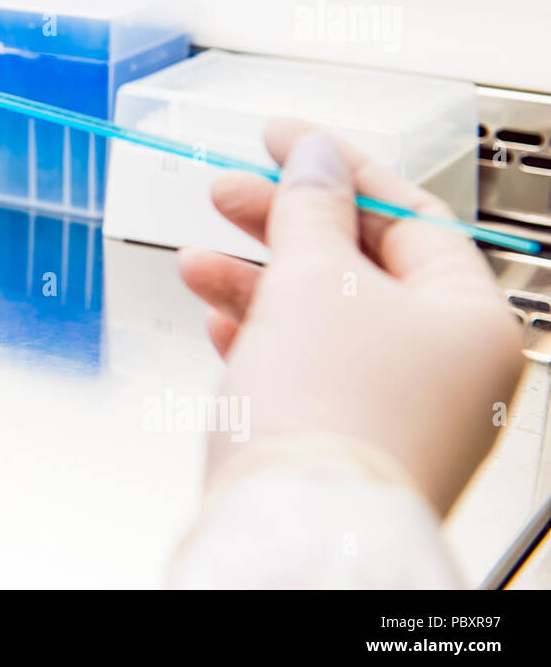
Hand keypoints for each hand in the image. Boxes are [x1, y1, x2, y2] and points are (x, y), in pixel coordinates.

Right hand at [177, 119, 523, 512]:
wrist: (292, 527)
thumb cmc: (328, 414)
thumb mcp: (316, 279)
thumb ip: (311, 207)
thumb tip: (315, 158)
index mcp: (468, 319)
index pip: (407, 215)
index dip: (337, 167)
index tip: (283, 138)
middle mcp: (444, 365)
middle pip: (359, 265)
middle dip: (282, 225)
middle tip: (227, 192)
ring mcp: (396, 405)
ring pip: (322, 317)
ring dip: (255, 281)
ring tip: (197, 260)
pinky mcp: (345, 436)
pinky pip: (304, 367)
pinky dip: (261, 337)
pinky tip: (220, 322)